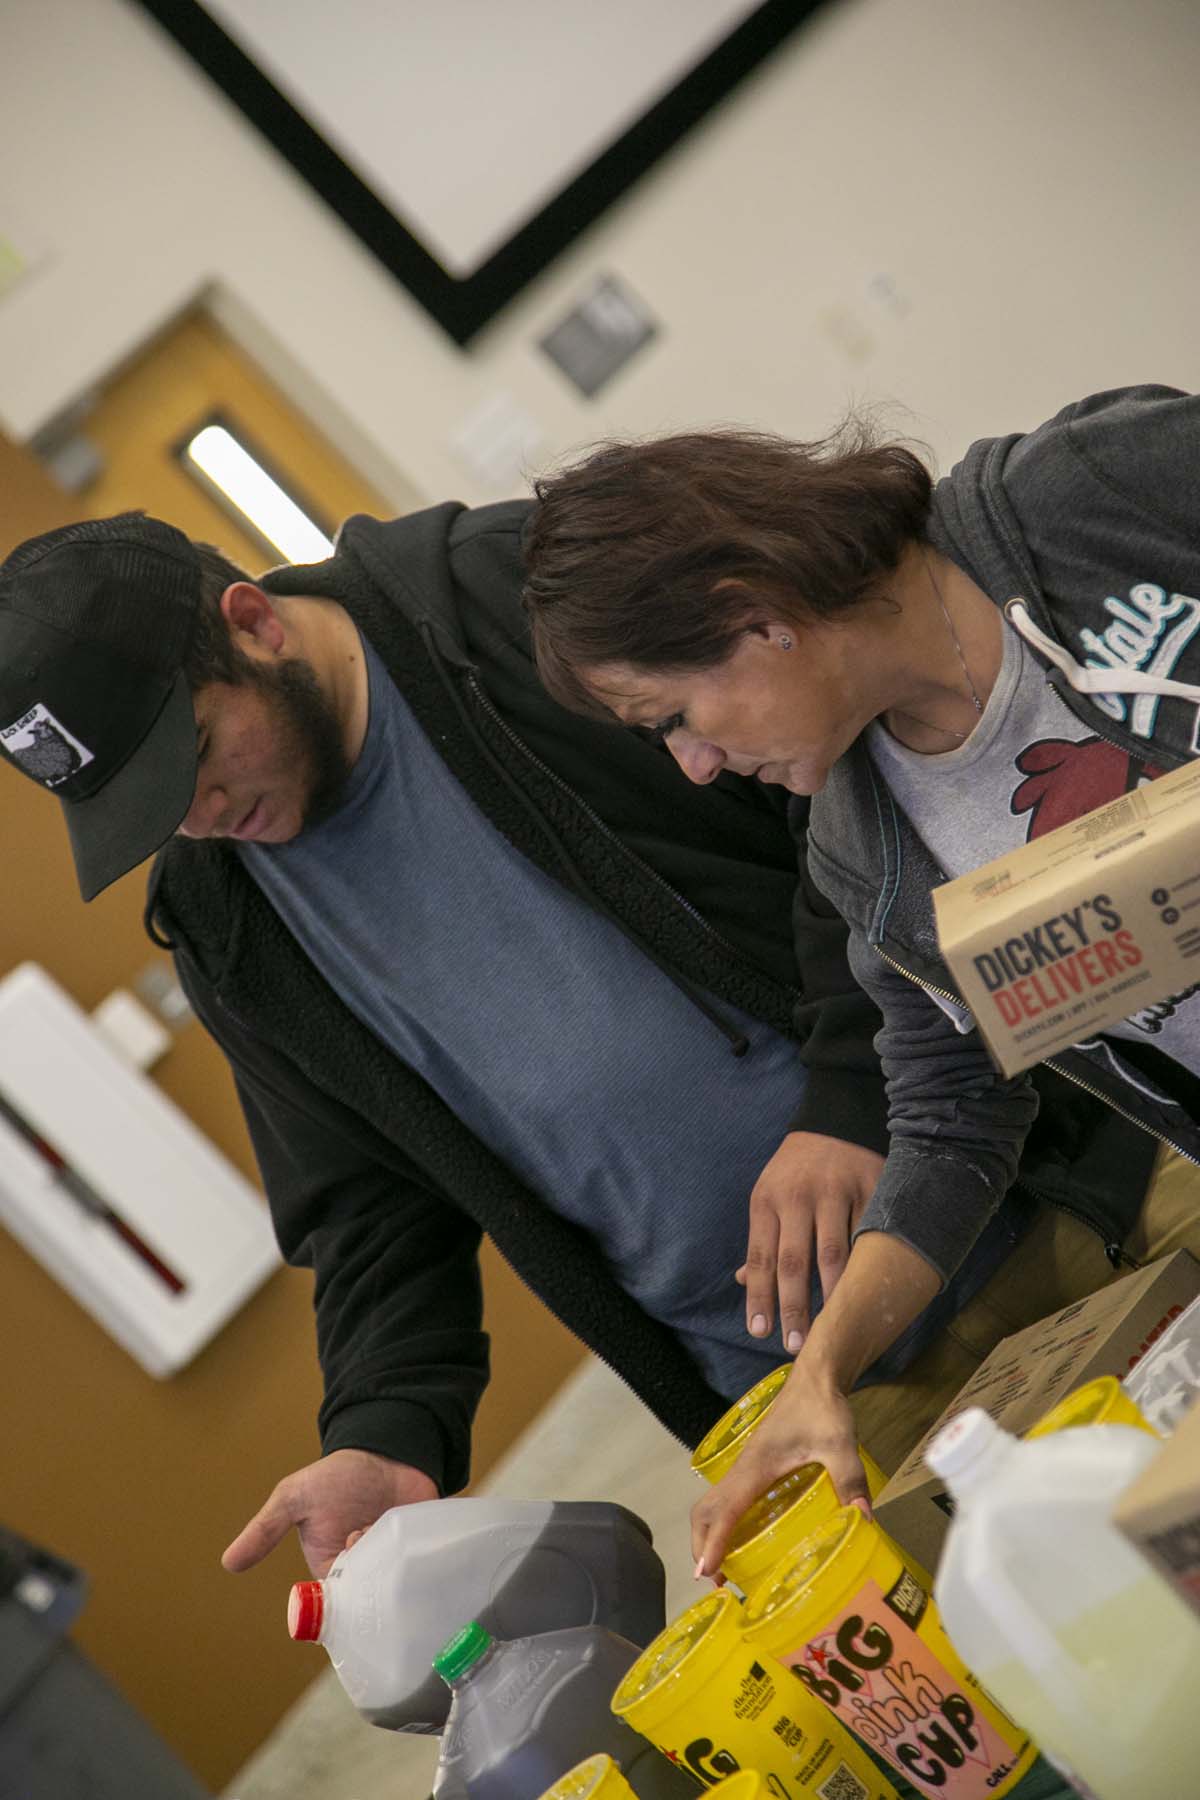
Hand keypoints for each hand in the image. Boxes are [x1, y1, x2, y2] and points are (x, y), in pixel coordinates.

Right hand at [222, 1449, 438, 1575]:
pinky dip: (415, 1549)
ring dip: (388, 1553)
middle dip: (368, 1568)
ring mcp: (393, 1562)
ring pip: (395, 1579)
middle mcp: (363, 1573)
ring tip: (379, 1520)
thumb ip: (265, 1530)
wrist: (384, 1449)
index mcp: (330, 1570)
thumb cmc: (337, 1477)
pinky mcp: (419, 1552)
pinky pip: (423, 1565)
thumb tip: (228, 1562)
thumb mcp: (294, 1498)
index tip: (342, 1557)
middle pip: (369, 1594)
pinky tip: (405, 1524)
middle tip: (361, 1534)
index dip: (342, 1588)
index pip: (336, 1604)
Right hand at [691, 1357, 868, 1578]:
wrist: (815, 1378)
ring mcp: (745, 1467)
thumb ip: (850, 1480)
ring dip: (707, 1535)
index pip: (726, 1510)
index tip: (708, 1574)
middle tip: (715, 1580)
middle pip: (705, 1510)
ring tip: (721, 1568)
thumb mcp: (840, 1444)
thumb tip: (863, 1520)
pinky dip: (720, 1522)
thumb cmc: (822, 1409)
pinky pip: (725, 1498)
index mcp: (756, 1468)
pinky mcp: (753, 1466)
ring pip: (711, 1504)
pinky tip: (742, 1538)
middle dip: (701, 1546)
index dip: (714, 1543)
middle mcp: (742, 1469)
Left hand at [739, 1133, 883, 1353]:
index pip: (760, 1256)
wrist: (834, 1123)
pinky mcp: (869, 1188)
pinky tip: (866, 1292)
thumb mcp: (768, 1196)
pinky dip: (866, 1265)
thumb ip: (762, 1240)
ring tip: (832, 1327)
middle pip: (794, 1259)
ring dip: (832, 1294)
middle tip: (795, 1344)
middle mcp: (798, 1196)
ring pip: (833, 1251)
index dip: (759, 1296)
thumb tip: (743, 1282)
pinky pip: (867, 1234)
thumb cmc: (795, 1172)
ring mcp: (836, 1192)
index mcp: (767, 1200)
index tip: (760, 1332)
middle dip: (794, 1306)